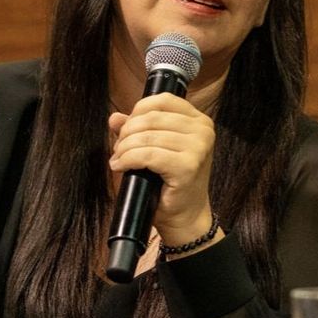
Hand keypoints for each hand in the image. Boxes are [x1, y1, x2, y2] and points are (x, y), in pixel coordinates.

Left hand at [108, 93, 215, 245]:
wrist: (185, 216)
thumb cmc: (171, 183)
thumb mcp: (155, 148)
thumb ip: (137, 129)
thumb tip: (114, 117)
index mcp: (199, 121)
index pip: (162, 100)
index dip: (138, 111)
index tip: (127, 129)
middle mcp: (203, 131)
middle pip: (151, 118)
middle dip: (127, 133)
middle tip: (119, 149)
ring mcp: (198, 148)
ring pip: (147, 137)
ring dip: (125, 148)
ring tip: (119, 160)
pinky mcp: (187, 166)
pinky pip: (147, 155)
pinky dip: (128, 159)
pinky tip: (121, 166)